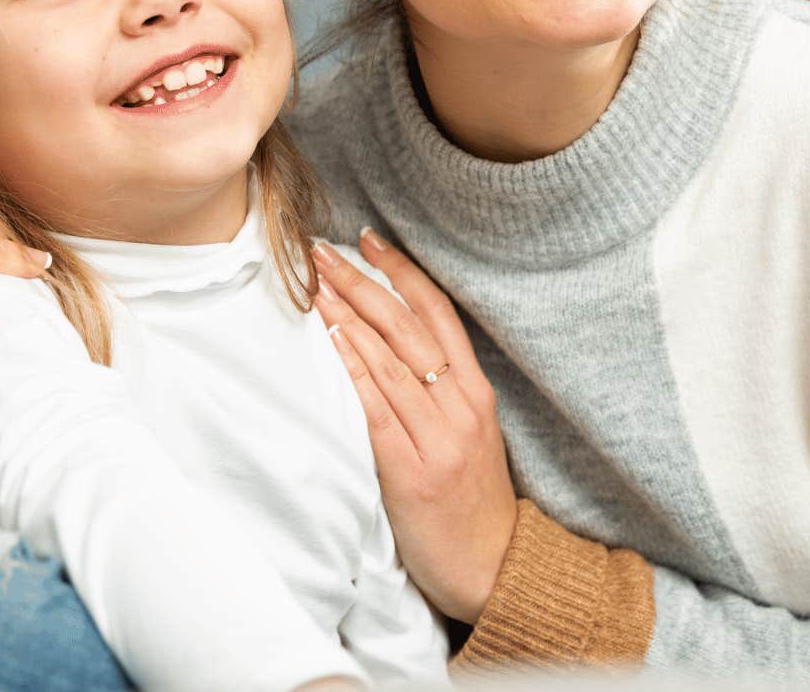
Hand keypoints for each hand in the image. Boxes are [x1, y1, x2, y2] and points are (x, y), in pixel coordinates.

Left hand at [312, 231, 517, 623]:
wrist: (495, 568)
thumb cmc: (472, 501)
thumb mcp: (470, 434)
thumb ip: (439, 392)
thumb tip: (387, 346)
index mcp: (476, 392)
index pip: (437, 313)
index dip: (402, 272)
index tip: (369, 240)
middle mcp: (461, 407)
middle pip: (408, 327)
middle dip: (361, 283)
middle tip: (321, 251)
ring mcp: (439, 439)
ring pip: (389, 361)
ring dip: (347, 317)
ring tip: (314, 285)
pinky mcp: (413, 473)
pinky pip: (378, 411)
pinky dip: (354, 371)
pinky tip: (331, 343)